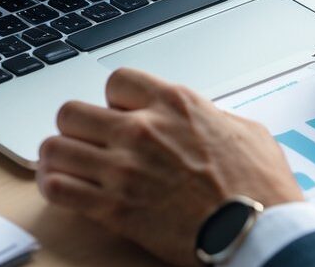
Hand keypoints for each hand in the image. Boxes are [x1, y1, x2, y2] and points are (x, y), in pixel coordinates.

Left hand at [36, 68, 302, 265]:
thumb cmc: (260, 188)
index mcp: (174, 103)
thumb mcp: (245, 131)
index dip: (115, 100)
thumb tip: (203, 119)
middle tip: (89, 141)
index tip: (122, 115)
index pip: (116, 81)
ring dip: (59, 156)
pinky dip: (54, 186)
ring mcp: (124, 169)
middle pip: (72, 111)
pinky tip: (62, 188)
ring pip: (55, 147)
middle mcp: (142, 130)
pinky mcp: (114, 208)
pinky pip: (58, 188)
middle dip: (77, 127)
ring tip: (67, 164)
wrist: (259, 234)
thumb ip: (211, 117)